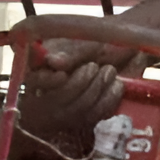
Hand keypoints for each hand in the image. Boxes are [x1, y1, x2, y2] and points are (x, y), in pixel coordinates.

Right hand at [20, 38, 137, 133]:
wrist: (129, 51)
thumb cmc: (102, 40)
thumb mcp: (88, 41)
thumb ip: (70, 51)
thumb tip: (52, 61)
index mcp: (41, 66)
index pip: (31, 81)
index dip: (45, 82)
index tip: (62, 75)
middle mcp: (49, 90)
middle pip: (51, 104)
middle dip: (77, 86)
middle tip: (94, 67)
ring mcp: (66, 107)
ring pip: (73, 113)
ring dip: (95, 92)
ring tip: (110, 71)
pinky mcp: (86, 118)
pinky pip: (92, 120)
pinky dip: (107, 102)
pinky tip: (117, 85)